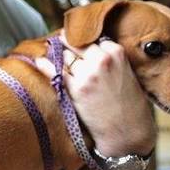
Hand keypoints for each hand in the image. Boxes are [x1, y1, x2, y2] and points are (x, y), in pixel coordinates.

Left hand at [36, 34, 154, 155]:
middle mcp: (102, 60)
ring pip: (65, 56)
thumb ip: (108, 57)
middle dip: (67, 45)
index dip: (82, 42)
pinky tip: (41, 62)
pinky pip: (55, 72)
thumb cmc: (128, 103)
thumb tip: (84, 46)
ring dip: (59, 56)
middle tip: (60, 45)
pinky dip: (46, 66)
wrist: (128, 131)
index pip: (91, 38)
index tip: (75, 42)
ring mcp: (88, 75)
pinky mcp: (76, 90)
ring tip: (53, 56)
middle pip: (75, 43)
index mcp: (116, 53)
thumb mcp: (125, 72)